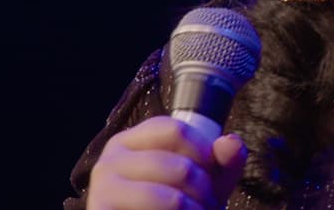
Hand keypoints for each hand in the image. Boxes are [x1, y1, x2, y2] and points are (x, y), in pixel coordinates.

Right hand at [86, 116, 247, 209]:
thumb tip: (230, 143)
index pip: (176, 130)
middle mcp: (110, 160)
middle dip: (205, 193)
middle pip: (180, 167)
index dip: (204, 152)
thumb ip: (222, 163)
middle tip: (208, 207)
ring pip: (171, 199)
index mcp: (129, 142)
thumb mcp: (202, 183)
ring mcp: (103, 190)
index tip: (211, 175)